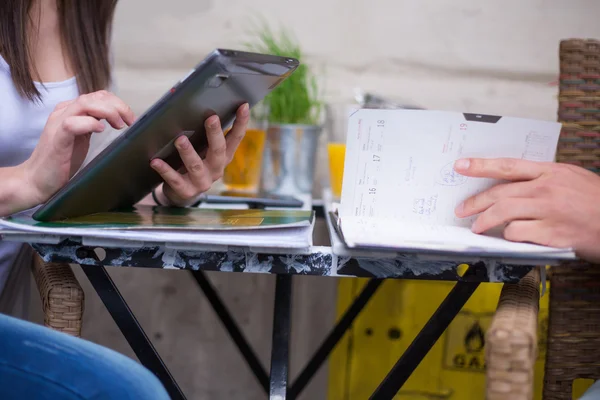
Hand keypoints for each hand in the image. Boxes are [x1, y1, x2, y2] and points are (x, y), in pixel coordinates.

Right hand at [20, 90, 134, 206]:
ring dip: (107, 111)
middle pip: (94, 97)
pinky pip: (72, 123)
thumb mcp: (82, 138)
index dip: (117, 103)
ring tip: (119, 125)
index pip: (97, 96)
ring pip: (85, 104)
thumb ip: (93, 125)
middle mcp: (63, 113)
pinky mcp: (56, 139)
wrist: (37, 180)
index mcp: (70, 111)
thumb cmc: (61, 161)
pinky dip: (89, 123)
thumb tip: (116, 119)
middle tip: (130, 121)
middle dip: (117, 106)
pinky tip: (100, 130)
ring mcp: (58, 124)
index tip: (130, 118)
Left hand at [150, 103, 249, 206]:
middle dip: (215, 134)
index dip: (241, 122)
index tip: (244, 106)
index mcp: (222, 156)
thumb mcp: (201, 150)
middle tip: (211, 118)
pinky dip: (165, 170)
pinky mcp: (186, 191)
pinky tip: (155, 161)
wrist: (181, 194)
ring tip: (180, 140)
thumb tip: (190, 105)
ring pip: (196, 165)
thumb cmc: (190, 164)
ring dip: (188, 152)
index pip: (235, 138)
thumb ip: (201, 133)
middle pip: (218, 150)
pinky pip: (175, 179)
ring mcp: (202, 181)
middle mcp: (216, 169)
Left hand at [453, 158, 599, 261]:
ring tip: (477, 227)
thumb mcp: (572, 179)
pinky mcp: (552, 233)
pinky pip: (518, 233)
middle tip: (461, 209)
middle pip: (499, 192)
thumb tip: (514, 186)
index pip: (508, 165)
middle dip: (475, 202)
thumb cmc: (597, 202)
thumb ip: (544, 180)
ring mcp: (549, 210)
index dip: (481, 165)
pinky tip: (507, 238)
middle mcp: (547, 188)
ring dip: (484, 221)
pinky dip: (508, 236)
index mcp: (551, 171)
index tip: (461, 165)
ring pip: (503, 212)